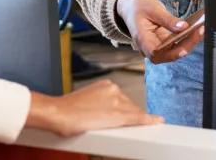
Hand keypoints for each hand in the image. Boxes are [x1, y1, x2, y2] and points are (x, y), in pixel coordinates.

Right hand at [26, 79, 162, 136]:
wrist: (58, 114)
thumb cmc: (66, 111)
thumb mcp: (85, 102)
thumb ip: (98, 104)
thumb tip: (103, 113)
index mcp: (105, 85)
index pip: (123, 99)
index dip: (127, 109)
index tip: (130, 114)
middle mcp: (114, 90)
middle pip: (129, 106)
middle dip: (128, 116)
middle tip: (117, 127)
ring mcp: (118, 102)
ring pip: (133, 113)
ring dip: (132, 121)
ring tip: (119, 130)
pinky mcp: (119, 115)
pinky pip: (138, 118)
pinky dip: (149, 120)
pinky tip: (157, 121)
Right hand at [115, 0, 203, 61]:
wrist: (132, 8)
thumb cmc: (138, 8)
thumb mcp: (152, 9)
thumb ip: (167, 20)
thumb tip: (183, 27)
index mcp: (142, 40)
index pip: (156, 53)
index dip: (171, 53)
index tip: (185, 48)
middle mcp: (150, 48)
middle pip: (170, 54)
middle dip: (187, 44)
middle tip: (200, 31)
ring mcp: (158, 47)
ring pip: (176, 50)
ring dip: (190, 42)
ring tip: (201, 28)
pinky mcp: (165, 44)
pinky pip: (178, 44)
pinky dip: (188, 38)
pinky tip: (197, 29)